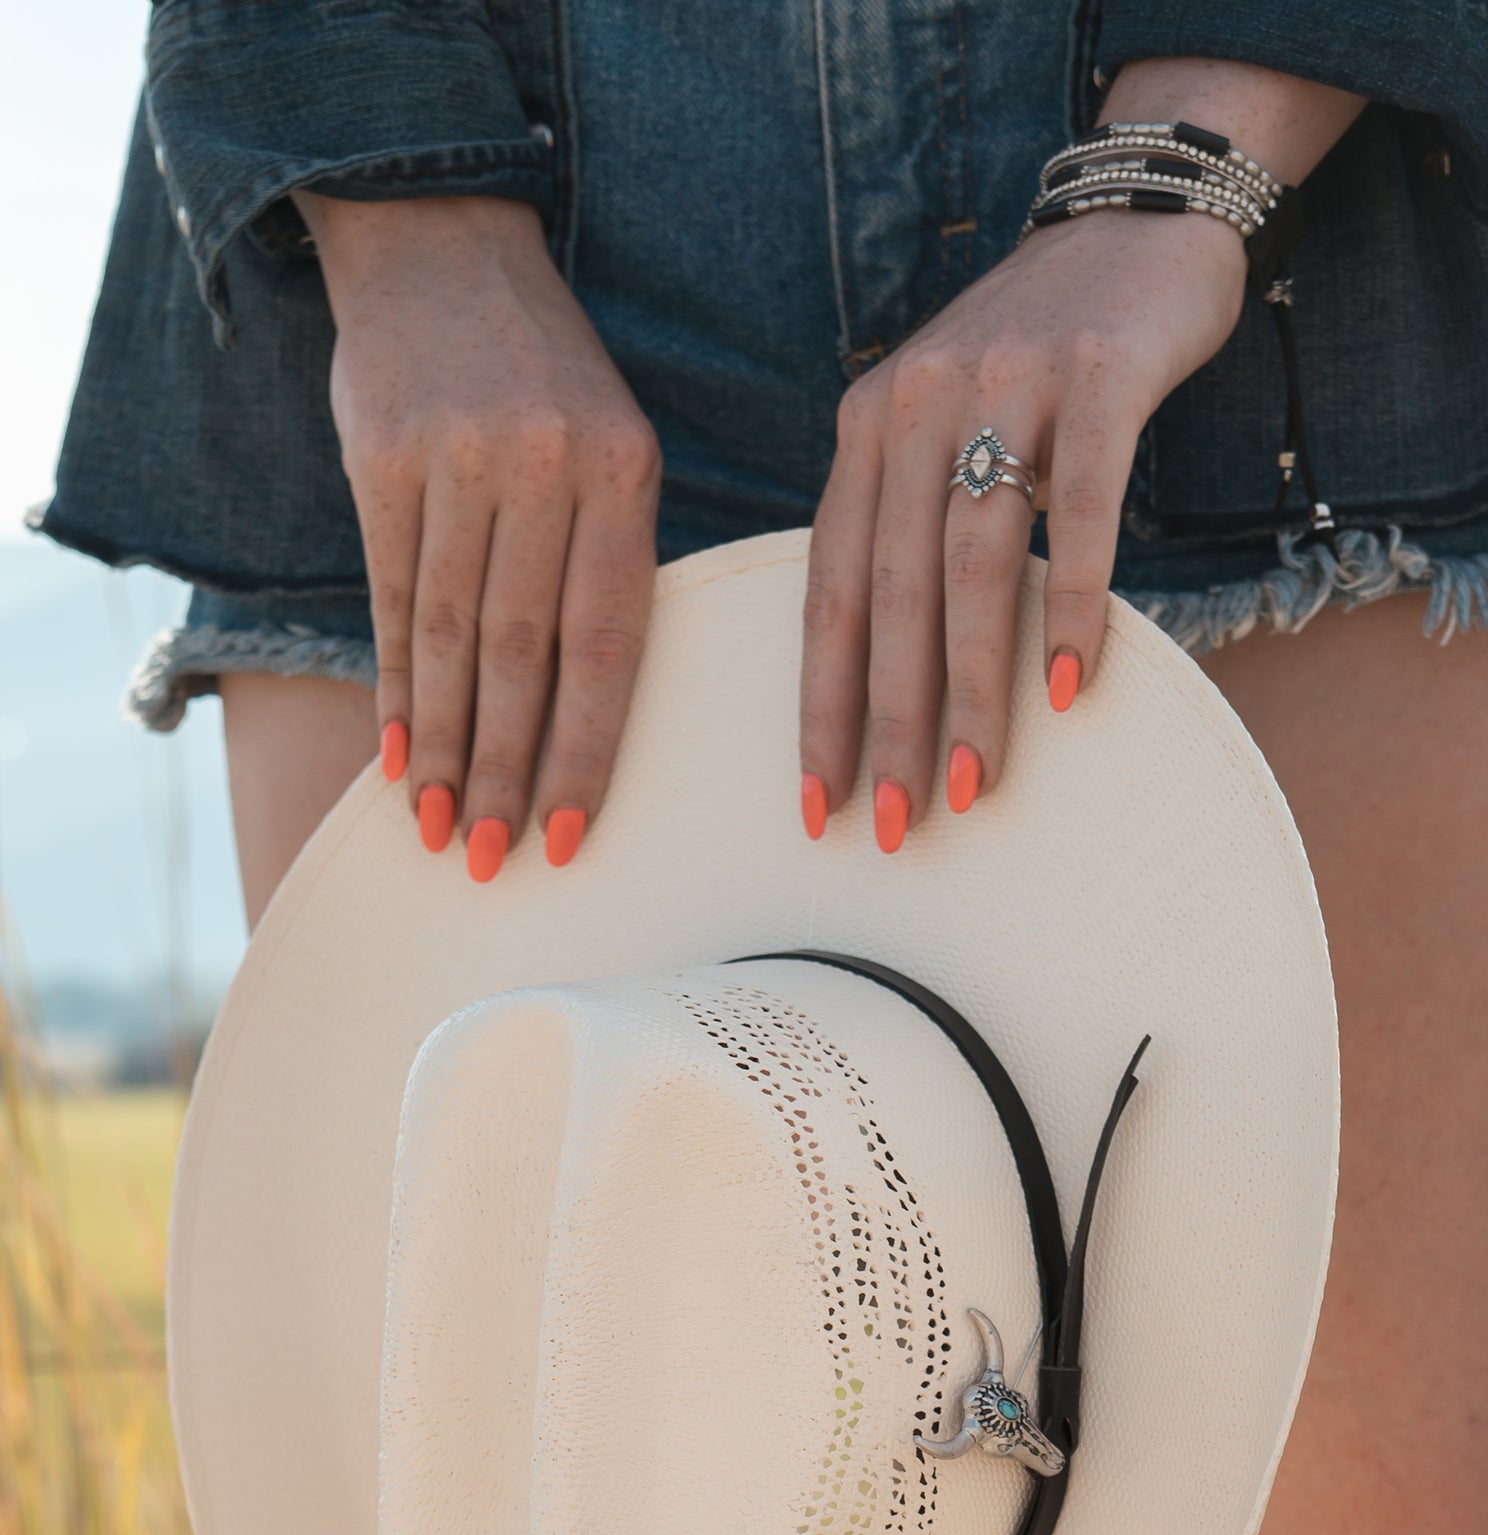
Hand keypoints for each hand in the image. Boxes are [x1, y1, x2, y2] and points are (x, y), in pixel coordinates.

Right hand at [298, 192, 661, 878]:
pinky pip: (390, 598)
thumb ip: (604, 560)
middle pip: (522, 657)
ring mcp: (459, 462)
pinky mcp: (383, 459)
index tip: (567, 834)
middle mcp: (544, 471)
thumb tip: (579, 713)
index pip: (606, 645)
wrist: (441, 244)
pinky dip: (394, 684)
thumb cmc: (543, 376)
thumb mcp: (610, 444)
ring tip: (432, 825)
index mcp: (624, 475)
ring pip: (449, 639)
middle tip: (487, 859)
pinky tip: (394, 752)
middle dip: (504, 770)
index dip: (584, 749)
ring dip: (441, 746)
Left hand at [798, 205, 1247, 851]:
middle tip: (896, 822)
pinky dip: (1074, 603)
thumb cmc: (1032, 357)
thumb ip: (908, 520)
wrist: (1132, 220)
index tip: (819, 802)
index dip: (822, 703)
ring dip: (974, 686)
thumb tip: (894, 673)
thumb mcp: (940, 426)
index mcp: (865, 431)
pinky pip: (1084, 510)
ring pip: (974, 563)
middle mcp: (916, 406)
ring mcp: (1006, 385)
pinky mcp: (1098, 376)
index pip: (828, 590)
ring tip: (979, 780)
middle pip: (890, 592)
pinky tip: (1069, 686)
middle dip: (889, 721)